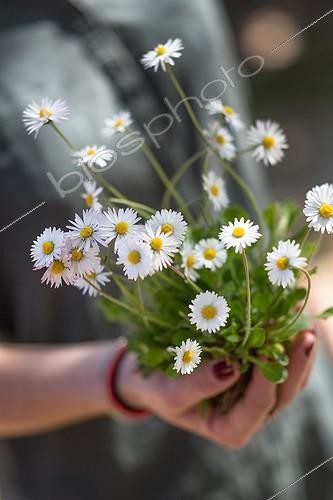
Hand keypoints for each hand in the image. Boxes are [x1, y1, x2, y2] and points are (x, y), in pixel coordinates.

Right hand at [117, 330, 315, 447]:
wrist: (152, 375)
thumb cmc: (157, 389)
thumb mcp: (170, 392)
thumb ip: (198, 385)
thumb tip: (231, 367)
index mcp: (230, 427)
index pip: (257, 408)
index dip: (266, 383)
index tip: (268, 355)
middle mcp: (249, 413)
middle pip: (283, 393)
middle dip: (296, 364)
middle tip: (305, 335)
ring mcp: (255, 391)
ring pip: (288, 376)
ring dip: (296, 349)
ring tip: (303, 319)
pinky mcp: (255, 371)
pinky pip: (277, 358)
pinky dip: (283, 337)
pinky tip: (288, 314)